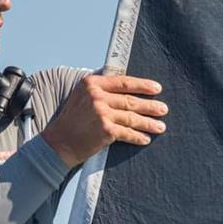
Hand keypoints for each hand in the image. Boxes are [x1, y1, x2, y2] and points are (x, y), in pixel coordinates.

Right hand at [41, 74, 167, 167]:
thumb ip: (99, 89)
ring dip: (148, 122)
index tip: (156, 88)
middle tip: (163, 109)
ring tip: (160, 126)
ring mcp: (102, 113)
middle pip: (130, 100)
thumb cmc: (71, 120)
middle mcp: (97, 96)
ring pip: (132, 117)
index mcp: (92, 83)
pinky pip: (127, 133)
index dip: (142, 85)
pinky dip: (137, 137)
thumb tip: (125, 88)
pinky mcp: (105, 130)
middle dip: (150, 105)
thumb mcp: (81, 96)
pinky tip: (145, 139)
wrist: (58, 142)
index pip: (123, 82)